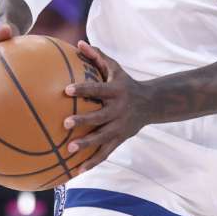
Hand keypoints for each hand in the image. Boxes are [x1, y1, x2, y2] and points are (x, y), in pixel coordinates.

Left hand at [61, 41, 148, 174]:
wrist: (152, 103)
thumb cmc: (126, 83)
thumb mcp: (116, 68)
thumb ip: (97, 56)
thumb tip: (78, 43)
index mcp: (116, 92)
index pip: (98, 90)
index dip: (83, 89)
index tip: (66, 90)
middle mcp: (119, 110)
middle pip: (100, 117)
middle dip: (83, 121)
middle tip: (65, 123)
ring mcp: (120, 127)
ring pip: (103, 138)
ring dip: (87, 145)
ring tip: (69, 149)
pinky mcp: (120, 139)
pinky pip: (106, 153)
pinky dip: (92, 162)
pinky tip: (77, 171)